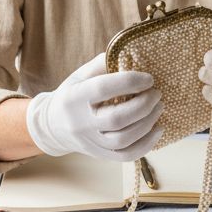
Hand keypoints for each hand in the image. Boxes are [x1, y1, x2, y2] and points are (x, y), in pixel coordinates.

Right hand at [26, 54, 162, 160]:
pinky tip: (157, 129)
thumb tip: (131, 56)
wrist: (52, 125)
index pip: (103, 89)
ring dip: (147, 123)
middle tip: (156, 93)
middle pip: (117, 118)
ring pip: (123, 139)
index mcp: (74, 98)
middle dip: (143, 105)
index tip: (149, 78)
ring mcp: (90, 142)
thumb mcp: (80, 75)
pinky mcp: (99, 154)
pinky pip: (126, 155)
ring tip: (158, 108)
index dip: (129, 82)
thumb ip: (103, 65)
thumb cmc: (72, 94)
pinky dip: (146, 145)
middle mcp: (80, 123)